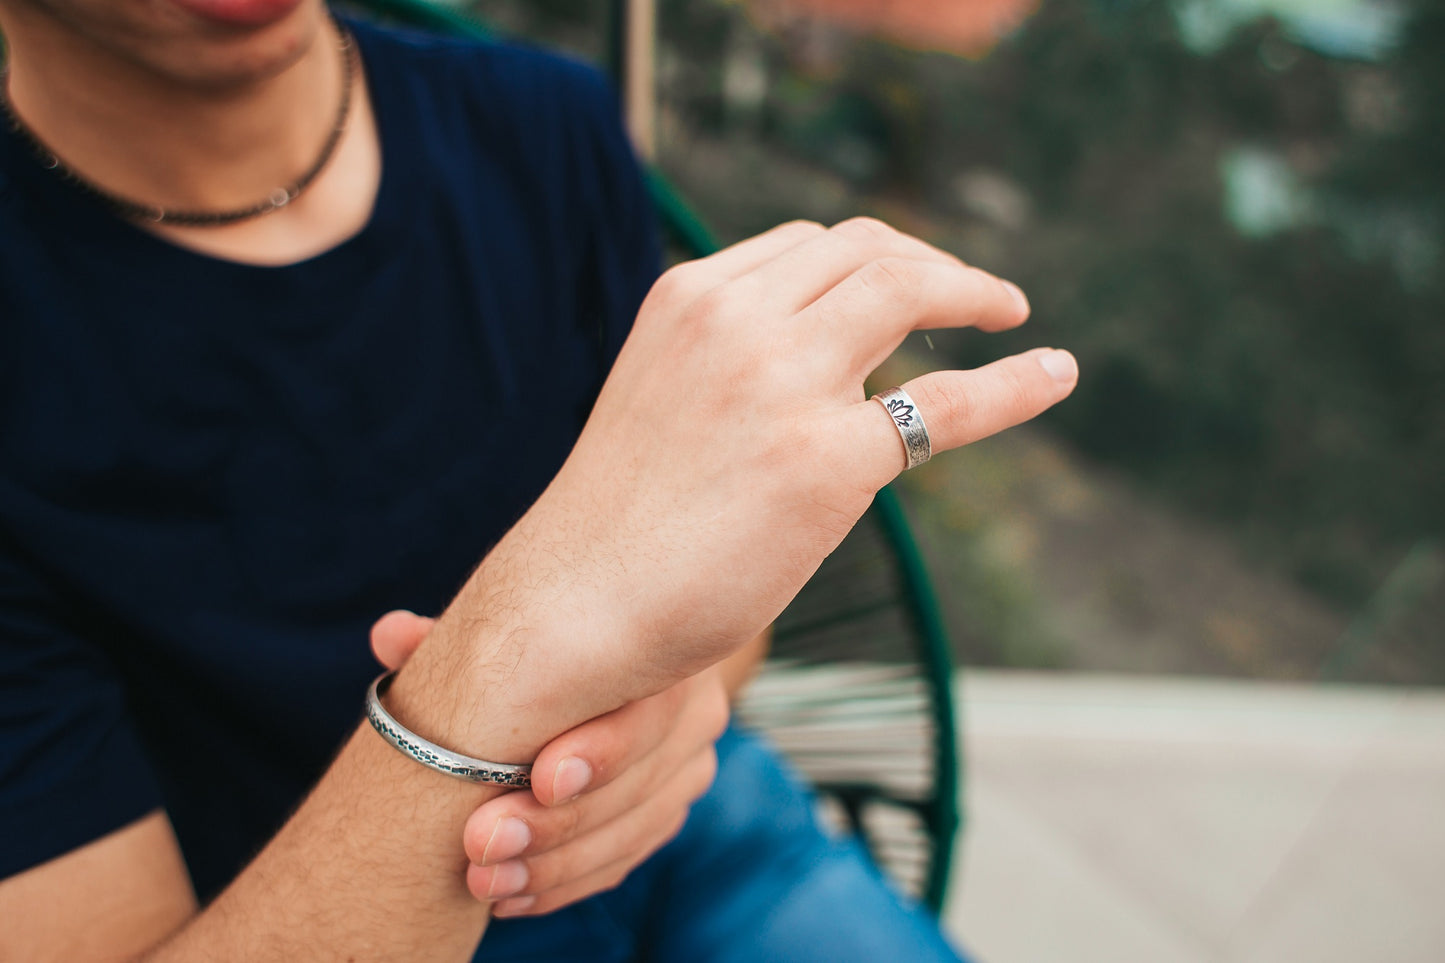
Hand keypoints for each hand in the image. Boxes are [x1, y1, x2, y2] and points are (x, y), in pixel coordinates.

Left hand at [371, 610, 727, 917]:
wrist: (605, 658)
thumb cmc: (547, 631)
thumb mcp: (503, 629)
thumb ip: (452, 633)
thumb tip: (390, 636)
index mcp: (661, 653)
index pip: (649, 711)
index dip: (600, 752)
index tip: (538, 780)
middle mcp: (692, 711)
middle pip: (639, 783)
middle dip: (558, 825)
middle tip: (483, 844)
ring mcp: (685, 766)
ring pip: (631, 832)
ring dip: (554, 867)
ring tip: (484, 881)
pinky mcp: (665, 810)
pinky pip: (623, 860)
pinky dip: (564, 883)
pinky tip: (510, 895)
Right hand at [392, 217, 1076, 755]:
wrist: (573, 608)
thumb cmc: (618, 526)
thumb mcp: (663, 400)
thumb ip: (732, 364)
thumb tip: (830, 375)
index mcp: (687, 300)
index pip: (806, 247)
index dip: (873, 258)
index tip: (906, 281)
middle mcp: (734, 320)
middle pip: (866, 250)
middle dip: (931, 263)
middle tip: (974, 296)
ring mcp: (782, 384)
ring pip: (906, 289)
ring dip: (971, 292)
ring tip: (1009, 314)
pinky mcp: (827, 461)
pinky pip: (949, 405)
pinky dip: (1015, 382)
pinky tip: (1056, 372)